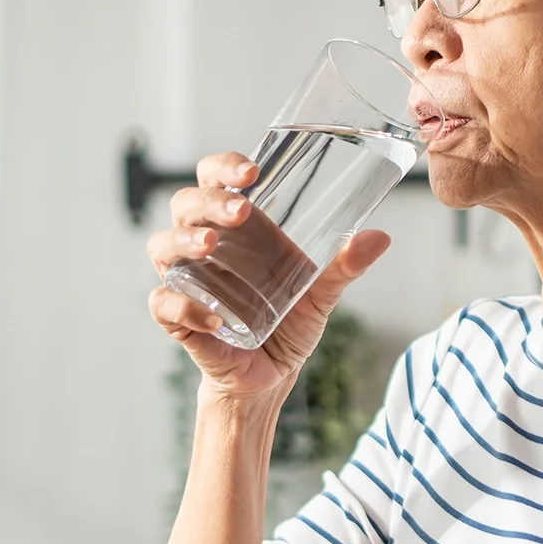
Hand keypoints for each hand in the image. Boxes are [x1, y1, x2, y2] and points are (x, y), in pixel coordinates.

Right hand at [146, 150, 390, 400]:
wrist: (271, 377)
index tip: (251, 172)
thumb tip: (380, 238)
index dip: (224, 167)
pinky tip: (213, 318)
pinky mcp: (179, 320)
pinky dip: (182, 307)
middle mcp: (203, 246)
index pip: (214, 179)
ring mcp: (186, 280)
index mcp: (235, 227)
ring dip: (183, 240)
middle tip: (240, 212)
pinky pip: (163, 305)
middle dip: (209, 202)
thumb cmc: (288, 323)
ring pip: (162, 245)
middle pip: (186, 205)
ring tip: (211, 246)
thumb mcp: (320, 294)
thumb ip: (344, 267)